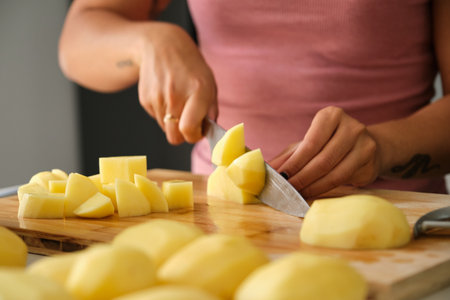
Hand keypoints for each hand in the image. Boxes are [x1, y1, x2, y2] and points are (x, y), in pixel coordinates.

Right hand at [137, 23, 217, 144]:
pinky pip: (156, 118)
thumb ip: (211, 111)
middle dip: (182, 135)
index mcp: (197, 91)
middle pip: (174, 137)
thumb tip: (209, 133)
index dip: (194, 136)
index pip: (188, 129)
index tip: (197, 131)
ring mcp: (157, 97)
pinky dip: (163, 112)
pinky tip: (167, 95)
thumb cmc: (190, 67)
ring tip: (178, 102)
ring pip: (165, 129)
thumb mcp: (210, 84)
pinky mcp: (145, 99)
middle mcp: (175, 95)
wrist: (162, 46)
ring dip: (173, 122)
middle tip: (188, 123)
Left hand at [270, 106, 380, 197]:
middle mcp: (352, 127)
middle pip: (323, 160)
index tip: (281, 177)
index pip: (311, 143)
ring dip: (313, 187)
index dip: (295, 163)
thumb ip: (288, 156)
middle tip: (288, 191)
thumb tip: (266, 169)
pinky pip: (345, 181)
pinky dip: (326, 190)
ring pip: (335, 173)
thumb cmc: (330, 143)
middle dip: (302, 178)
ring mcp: (365, 145)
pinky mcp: (371, 163)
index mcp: (332, 116)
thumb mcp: (307, 144)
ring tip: (298, 195)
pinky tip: (313, 194)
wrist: (367, 146)